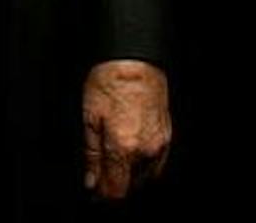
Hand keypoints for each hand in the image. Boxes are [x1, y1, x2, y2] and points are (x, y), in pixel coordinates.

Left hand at [81, 58, 169, 198]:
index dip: (103, 195)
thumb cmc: (110, 81)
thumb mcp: (89, 117)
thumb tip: (92, 181)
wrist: (135, 61)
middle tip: (100, 176)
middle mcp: (144, 150)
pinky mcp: (167, 136)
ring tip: (115, 163)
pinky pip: (156, 163)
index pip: (115, 189)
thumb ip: (91, 154)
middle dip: (115, 184)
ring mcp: (159, 144)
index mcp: (122, 147)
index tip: (95, 191)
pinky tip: (132, 156)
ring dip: (129, 176)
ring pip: (145, 177)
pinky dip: (143, 166)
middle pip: (131, 186)